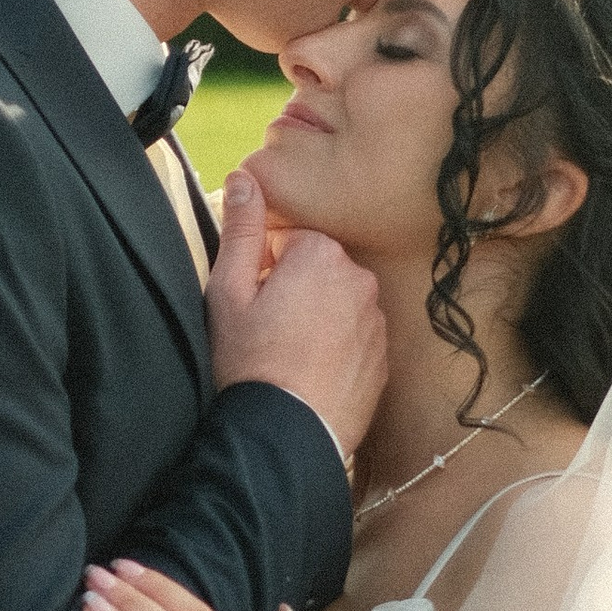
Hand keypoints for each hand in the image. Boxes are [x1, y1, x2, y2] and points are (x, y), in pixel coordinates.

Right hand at [206, 171, 385, 454]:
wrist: (285, 434)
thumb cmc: (250, 363)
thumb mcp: (228, 291)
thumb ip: (240, 228)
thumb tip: (244, 176)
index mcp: (320, 253)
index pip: (288, 240)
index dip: (263, 268)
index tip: (251, 301)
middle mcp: (359, 279)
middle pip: (317, 268)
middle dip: (293, 289)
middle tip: (266, 330)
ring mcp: (376, 319)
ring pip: (338, 303)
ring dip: (316, 317)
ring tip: (288, 354)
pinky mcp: (383, 356)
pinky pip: (355, 336)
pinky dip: (335, 347)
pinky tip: (309, 372)